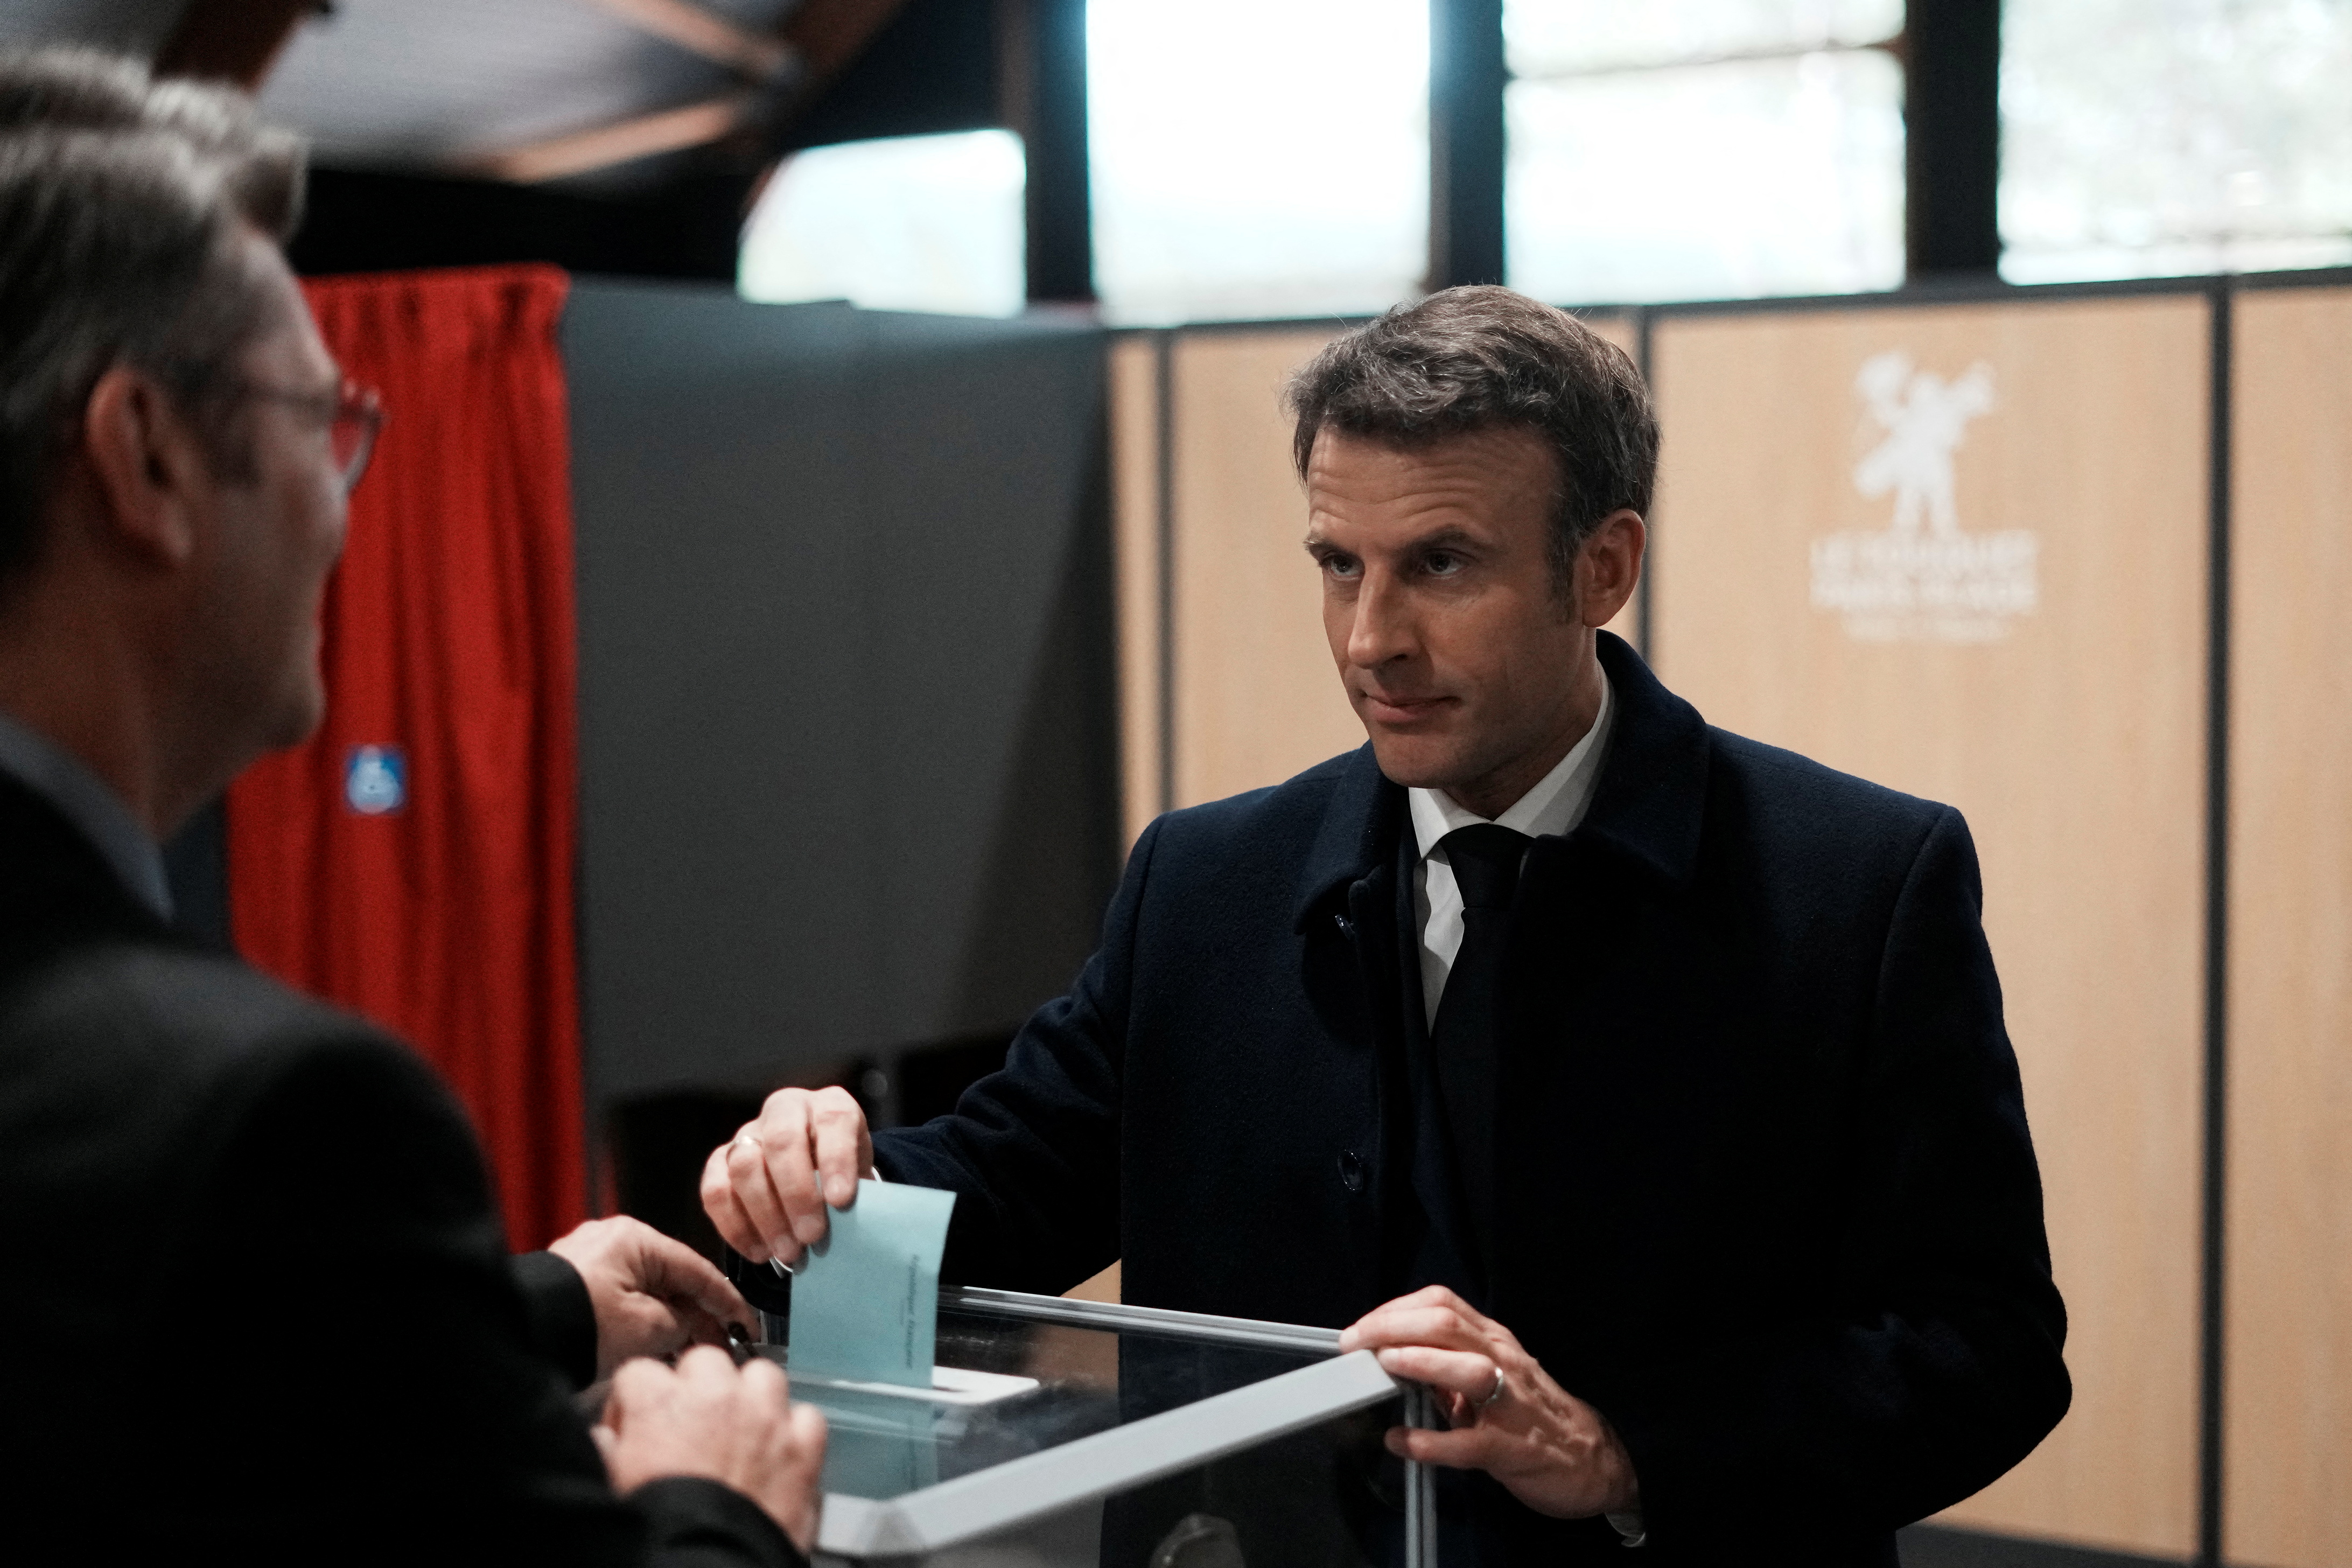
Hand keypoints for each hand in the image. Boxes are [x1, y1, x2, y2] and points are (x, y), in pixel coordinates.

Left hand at [547, 1215, 753, 1379]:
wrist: (519, 1337)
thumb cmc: (581, 1326)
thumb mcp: (650, 1328)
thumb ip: (684, 1322)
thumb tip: (693, 1326)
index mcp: (635, 1238)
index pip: (696, 1269)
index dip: (727, 1302)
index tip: (746, 1325)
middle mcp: (611, 1240)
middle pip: (670, 1280)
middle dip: (695, 1315)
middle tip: (720, 1346)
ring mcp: (589, 1260)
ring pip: (645, 1291)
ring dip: (667, 1322)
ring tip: (686, 1354)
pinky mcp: (573, 1284)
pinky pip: (621, 1299)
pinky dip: (640, 1321)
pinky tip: (654, 1347)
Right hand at [595, 1345, 827, 1553]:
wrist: (709, 1564)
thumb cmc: (658, 1527)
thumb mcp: (612, 1483)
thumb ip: (609, 1449)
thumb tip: (608, 1439)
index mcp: (660, 1402)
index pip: (639, 1373)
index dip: (635, 1403)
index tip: (635, 1428)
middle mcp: (717, 1395)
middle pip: (705, 1362)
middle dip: (697, 1387)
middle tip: (690, 1426)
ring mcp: (766, 1416)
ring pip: (762, 1374)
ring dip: (751, 1396)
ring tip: (739, 1430)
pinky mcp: (804, 1446)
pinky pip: (806, 1417)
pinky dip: (795, 1432)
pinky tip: (780, 1453)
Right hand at [701, 1086, 873, 1267]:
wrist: (817, 1170)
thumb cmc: (844, 1175)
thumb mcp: (861, 1177)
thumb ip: (857, 1194)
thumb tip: (850, 1232)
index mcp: (829, 1105)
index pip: (833, 1120)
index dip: (836, 1159)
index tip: (841, 1201)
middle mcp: (785, 1110)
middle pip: (781, 1140)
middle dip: (797, 1193)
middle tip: (812, 1236)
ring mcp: (748, 1133)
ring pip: (744, 1165)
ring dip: (766, 1216)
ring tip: (789, 1252)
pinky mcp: (720, 1161)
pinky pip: (715, 1191)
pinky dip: (736, 1227)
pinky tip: (760, 1253)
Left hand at [1339, 1286, 1638, 1519]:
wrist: (1590, 1462)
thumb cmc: (1533, 1415)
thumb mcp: (1493, 1377)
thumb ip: (1448, 1367)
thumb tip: (1395, 1360)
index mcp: (1494, 1341)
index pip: (1442, 1303)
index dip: (1395, 1309)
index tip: (1362, 1328)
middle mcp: (1503, 1361)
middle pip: (1446, 1324)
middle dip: (1392, 1327)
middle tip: (1356, 1344)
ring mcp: (1510, 1404)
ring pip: (1467, 1369)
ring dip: (1420, 1363)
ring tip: (1385, 1368)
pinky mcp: (1512, 1449)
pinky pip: (1467, 1443)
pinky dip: (1429, 1443)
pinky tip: (1400, 1442)